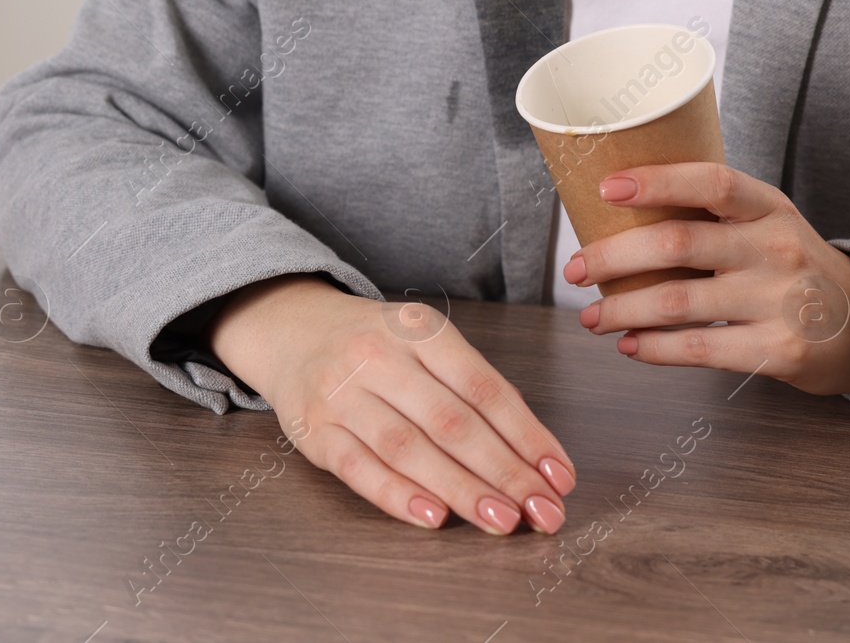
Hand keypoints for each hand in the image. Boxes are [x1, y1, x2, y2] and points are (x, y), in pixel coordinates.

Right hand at [208, 275, 574, 533]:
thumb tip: (534, 456)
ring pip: (408, 447)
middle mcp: (378, 356)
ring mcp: (340, 393)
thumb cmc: (374, 346)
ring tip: (501, 520)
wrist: (290, 331)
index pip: (484, 387)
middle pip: (451, 422)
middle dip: (505, 472)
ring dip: (461, 490)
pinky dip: (397, 495)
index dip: (527, 435)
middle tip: (542, 511)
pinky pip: (359, 468)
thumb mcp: (423, 342)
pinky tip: (432, 518)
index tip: (559, 476)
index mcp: (418, 329)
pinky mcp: (312, 430)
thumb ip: (471, 389)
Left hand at [569, 163, 849, 394]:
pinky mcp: (779, 351)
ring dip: (621, 309)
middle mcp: (777, 248)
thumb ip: (707, 214)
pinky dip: (654, 349)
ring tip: (591, 317)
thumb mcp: (765, 223)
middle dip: (611, 257)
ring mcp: (780, 301)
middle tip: (573, 269)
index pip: (712, 181)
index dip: (656, 180)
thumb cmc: (789, 266)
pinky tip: (630, 345)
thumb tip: (611, 210)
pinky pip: (699, 349)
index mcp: (769, 207)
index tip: (606, 187)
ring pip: (678, 302)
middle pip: (676, 244)